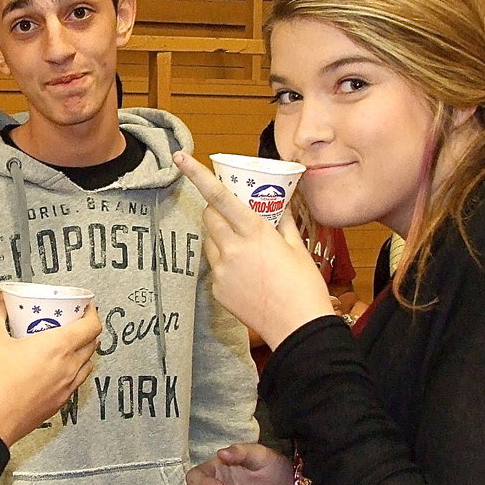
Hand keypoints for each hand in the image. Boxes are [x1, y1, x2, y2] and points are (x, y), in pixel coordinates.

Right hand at [0, 293, 100, 445]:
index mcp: (58, 347)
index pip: (92, 326)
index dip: (92, 312)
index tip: (84, 306)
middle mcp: (68, 368)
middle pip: (92, 343)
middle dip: (86, 329)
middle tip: (70, 321)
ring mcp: (66, 388)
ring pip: (87, 364)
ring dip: (81, 350)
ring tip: (63, 344)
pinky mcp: (59, 404)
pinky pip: (75, 381)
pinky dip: (72, 370)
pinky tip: (54, 368)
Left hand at [173, 152, 333, 348]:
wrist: (298, 328)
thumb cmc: (303, 286)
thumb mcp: (296, 247)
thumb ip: (282, 222)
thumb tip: (278, 205)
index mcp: (253, 232)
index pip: (218, 197)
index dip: (196, 174)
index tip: (180, 157)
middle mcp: (232, 249)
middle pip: (208, 216)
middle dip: (215, 210)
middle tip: (233, 214)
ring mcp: (221, 271)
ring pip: (209, 241)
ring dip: (220, 236)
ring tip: (245, 249)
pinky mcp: (217, 290)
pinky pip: (214, 267)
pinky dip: (225, 263)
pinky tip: (246, 274)